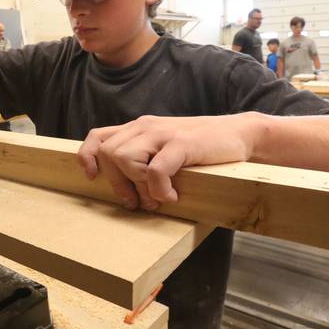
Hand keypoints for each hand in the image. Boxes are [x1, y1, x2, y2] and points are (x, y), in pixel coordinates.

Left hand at [76, 114, 262, 211]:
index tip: (92, 178)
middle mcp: (146, 127)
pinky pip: (155, 170)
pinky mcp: (182, 143)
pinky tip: (173, 196)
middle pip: (108, 154)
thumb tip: (126, 193)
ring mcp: (163, 134)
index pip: (98, 137)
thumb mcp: (165, 149)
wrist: (240, 135)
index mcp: (139, 128)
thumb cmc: (201, 148)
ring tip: (156, 197)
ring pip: (125, 158)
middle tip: (136, 201)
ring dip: (137, 185)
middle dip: (117, 183)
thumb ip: (145, 158)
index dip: (88, 157)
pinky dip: (159, 189)